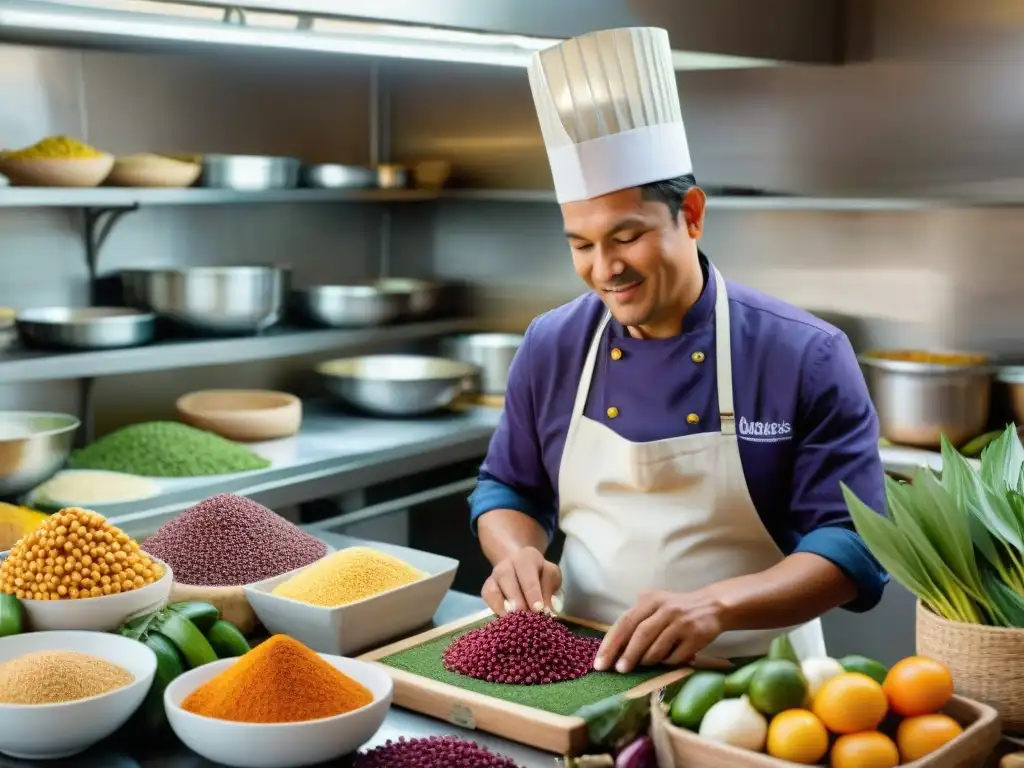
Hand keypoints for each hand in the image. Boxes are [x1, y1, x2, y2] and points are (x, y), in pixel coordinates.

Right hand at [481, 546, 560, 615]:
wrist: (522, 568)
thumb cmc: (541, 574)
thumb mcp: (551, 576)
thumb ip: (548, 590)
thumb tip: (545, 611)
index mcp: (527, 557)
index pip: (528, 574)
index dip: (533, 594)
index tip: (539, 610)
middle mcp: (507, 564)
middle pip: (507, 578)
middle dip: (517, 600)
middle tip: (527, 618)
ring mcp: (494, 575)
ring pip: (494, 590)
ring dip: (505, 607)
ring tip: (516, 622)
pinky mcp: (487, 588)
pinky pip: (488, 599)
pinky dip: (496, 609)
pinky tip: (506, 620)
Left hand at [595, 588, 724, 673]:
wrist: (712, 606)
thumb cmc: (675, 608)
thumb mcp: (654, 603)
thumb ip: (634, 618)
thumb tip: (611, 646)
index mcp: (650, 600)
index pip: (625, 622)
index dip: (611, 644)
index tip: (600, 663)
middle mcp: (665, 609)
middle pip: (641, 635)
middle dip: (627, 656)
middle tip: (618, 671)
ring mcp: (681, 623)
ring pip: (657, 648)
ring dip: (646, 661)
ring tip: (642, 665)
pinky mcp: (696, 637)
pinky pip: (675, 657)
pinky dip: (666, 663)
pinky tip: (665, 662)